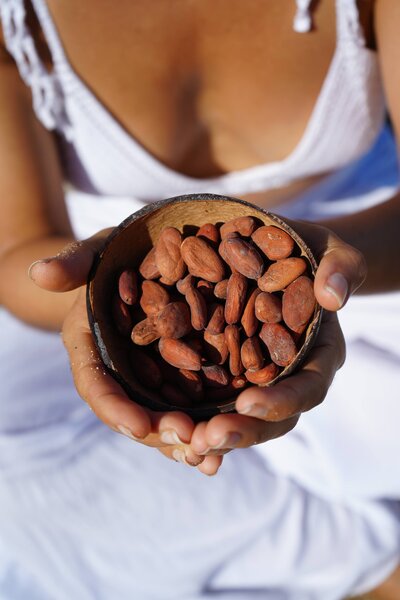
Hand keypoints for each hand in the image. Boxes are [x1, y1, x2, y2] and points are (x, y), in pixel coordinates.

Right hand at [29, 232, 210, 471]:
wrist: (131, 266)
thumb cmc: (110, 257)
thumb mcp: (95, 253)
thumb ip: (73, 263)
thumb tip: (39, 272)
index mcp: (90, 347)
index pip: (94, 384)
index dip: (114, 407)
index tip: (138, 425)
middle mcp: (117, 372)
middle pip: (132, 412)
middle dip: (156, 432)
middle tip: (187, 442)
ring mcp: (145, 379)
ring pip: (159, 420)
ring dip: (182, 443)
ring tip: (210, 458)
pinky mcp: (173, 378)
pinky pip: (185, 410)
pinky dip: (201, 431)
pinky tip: (224, 450)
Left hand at [189, 220, 365, 463]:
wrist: (279, 254)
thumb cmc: (309, 252)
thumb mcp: (331, 251)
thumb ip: (340, 268)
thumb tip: (332, 296)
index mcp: (318, 356)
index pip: (307, 389)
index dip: (280, 401)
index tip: (246, 404)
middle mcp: (288, 377)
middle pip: (271, 419)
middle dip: (241, 432)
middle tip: (208, 437)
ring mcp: (255, 378)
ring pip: (238, 418)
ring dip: (212, 435)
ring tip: (184, 442)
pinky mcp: (226, 372)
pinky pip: (211, 401)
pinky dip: (193, 417)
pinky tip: (168, 427)